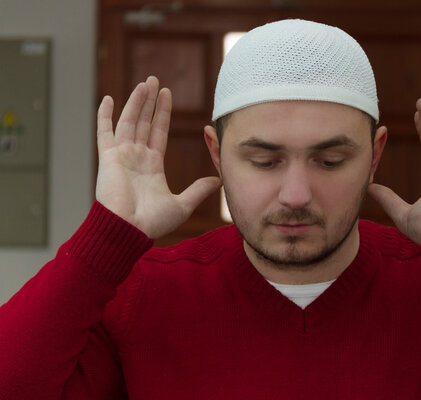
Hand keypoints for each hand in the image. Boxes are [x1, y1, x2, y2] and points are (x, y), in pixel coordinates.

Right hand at [95, 76, 220, 238]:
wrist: (129, 231)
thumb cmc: (152, 222)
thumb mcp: (183, 204)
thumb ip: (199, 190)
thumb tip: (219, 181)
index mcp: (152, 166)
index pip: (159, 132)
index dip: (163, 113)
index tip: (167, 94)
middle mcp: (136, 157)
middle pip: (144, 122)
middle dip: (150, 101)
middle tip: (155, 80)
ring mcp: (121, 156)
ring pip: (129, 121)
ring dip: (136, 102)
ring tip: (145, 83)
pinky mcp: (108, 159)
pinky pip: (104, 133)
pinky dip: (105, 116)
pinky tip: (109, 98)